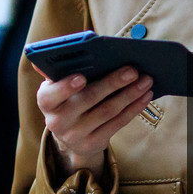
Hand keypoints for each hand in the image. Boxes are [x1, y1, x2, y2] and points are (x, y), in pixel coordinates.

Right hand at [35, 64, 153, 174]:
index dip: (66, 87)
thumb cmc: (67, 99)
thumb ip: (62, 70)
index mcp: (46, 101)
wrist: (70, 135)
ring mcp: (75, 135)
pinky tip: (145, 96)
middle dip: (112, 83)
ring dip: (130, 94)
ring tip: (146, 81)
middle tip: (132, 71)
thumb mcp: (59, 86)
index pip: (51, 95)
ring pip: (107, 111)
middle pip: (88, 99)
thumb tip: (72, 50)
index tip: (82, 77)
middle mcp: (57, 121)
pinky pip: (117, 123)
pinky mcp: (93, 143)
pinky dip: (134, 108)